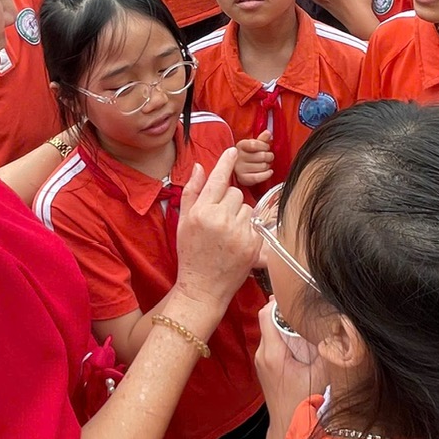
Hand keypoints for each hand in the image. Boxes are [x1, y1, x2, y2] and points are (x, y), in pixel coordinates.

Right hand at [175, 149, 261, 307]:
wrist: (202, 288)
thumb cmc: (191, 254)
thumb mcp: (184, 222)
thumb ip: (192, 192)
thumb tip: (200, 166)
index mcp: (201, 212)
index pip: (218, 179)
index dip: (226, 162)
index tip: (233, 151)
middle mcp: (220, 219)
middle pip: (235, 192)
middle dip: (229, 202)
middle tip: (219, 220)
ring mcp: (238, 232)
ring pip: (246, 207)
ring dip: (240, 215)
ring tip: (227, 234)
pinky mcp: (253, 245)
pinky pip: (254, 224)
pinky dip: (248, 230)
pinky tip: (236, 243)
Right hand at [234, 130, 274, 189]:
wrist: (235, 170)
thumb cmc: (247, 155)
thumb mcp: (252, 145)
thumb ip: (261, 139)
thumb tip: (268, 132)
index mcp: (239, 145)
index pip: (255, 144)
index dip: (264, 146)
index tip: (267, 147)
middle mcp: (238, 157)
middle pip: (262, 156)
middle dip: (269, 156)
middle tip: (268, 156)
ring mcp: (239, 168)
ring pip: (262, 166)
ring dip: (267, 165)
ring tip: (265, 164)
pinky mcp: (243, 179)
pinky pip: (258, 177)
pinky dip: (267, 174)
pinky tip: (269, 172)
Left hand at [255, 299, 327, 429]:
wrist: (288, 429)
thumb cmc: (304, 404)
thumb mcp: (322, 373)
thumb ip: (330, 349)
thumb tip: (342, 326)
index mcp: (272, 352)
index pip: (267, 313)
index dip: (280, 300)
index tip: (297, 293)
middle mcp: (263, 353)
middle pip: (269, 318)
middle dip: (286, 309)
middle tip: (306, 303)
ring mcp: (262, 360)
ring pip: (272, 329)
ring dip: (287, 322)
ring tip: (306, 318)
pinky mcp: (266, 365)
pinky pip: (274, 341)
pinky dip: (285, 334)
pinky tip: (302, 337)